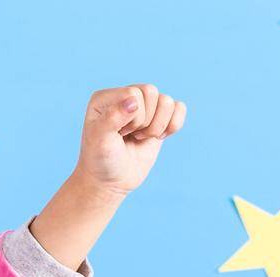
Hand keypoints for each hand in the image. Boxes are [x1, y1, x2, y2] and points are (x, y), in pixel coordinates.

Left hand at [75, 83, 186, 197]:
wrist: (111, 181)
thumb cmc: (101, 161)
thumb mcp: (100, 141)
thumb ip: (112, 118)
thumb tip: (134, 100)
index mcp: (104, 98)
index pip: (133, 94)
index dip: (132, 118)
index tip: (119, 134)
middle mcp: (124, 96)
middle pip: (151, 92)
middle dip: (145, 121)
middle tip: (130, 136)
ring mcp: (143, 105)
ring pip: (166, 101)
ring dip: (157, 126)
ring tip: (140, 137)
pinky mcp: (159, 116)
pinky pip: (179, 107)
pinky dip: (173, 125)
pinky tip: (157, 137)